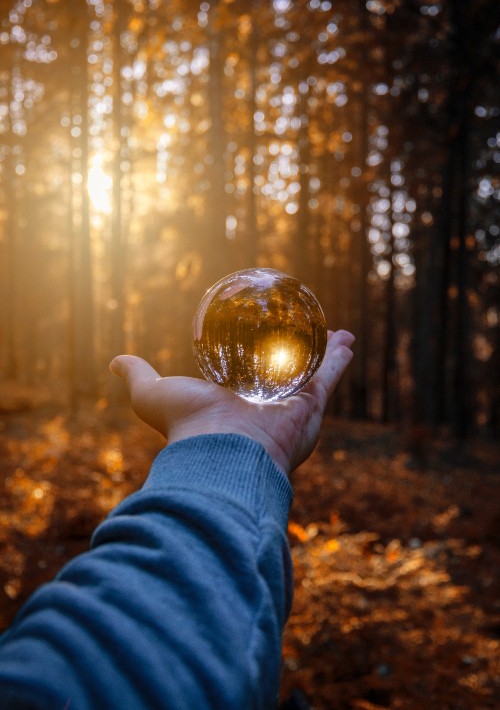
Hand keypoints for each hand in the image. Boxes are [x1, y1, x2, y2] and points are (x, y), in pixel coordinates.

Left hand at [110, 330, 353, 476]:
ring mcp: (291, 408)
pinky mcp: (311, 404)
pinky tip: (346, 340)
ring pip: (313, 373)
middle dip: (300, 359)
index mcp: (236, 408)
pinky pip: (329, 375)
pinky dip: (338, 358)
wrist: (220, 452)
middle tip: (306, 339)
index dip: (257, 363)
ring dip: (326, 355)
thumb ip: (139, 377)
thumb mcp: (154, 396)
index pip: (250, 379)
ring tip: (337, 336)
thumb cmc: (187, 427)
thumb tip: (115, 362)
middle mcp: (267, 410)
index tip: (260, 347)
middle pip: (288, 376)